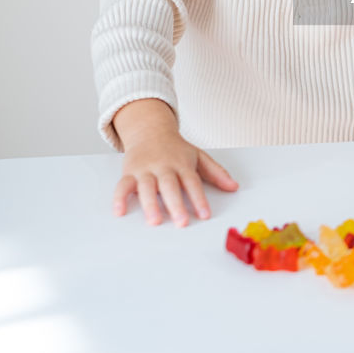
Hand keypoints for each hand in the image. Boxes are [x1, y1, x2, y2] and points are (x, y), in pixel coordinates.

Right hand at [110, 99, 238, 226]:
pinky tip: (119, 212)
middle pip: (170, 185)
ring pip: (147, 187)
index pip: (192, 182)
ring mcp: (145, 169)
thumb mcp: (199, 156)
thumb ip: (216, 172)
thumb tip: (234, 187)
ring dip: (150, 204)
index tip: (205, 215)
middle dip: (176, 204)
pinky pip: (122, 185)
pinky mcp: (129, 172)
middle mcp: (163, 166)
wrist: (150, 130)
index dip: (199, 199)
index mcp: (182, 164)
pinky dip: (119, 198)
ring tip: (155, 221)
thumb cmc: (176, 149)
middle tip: (181, 222)